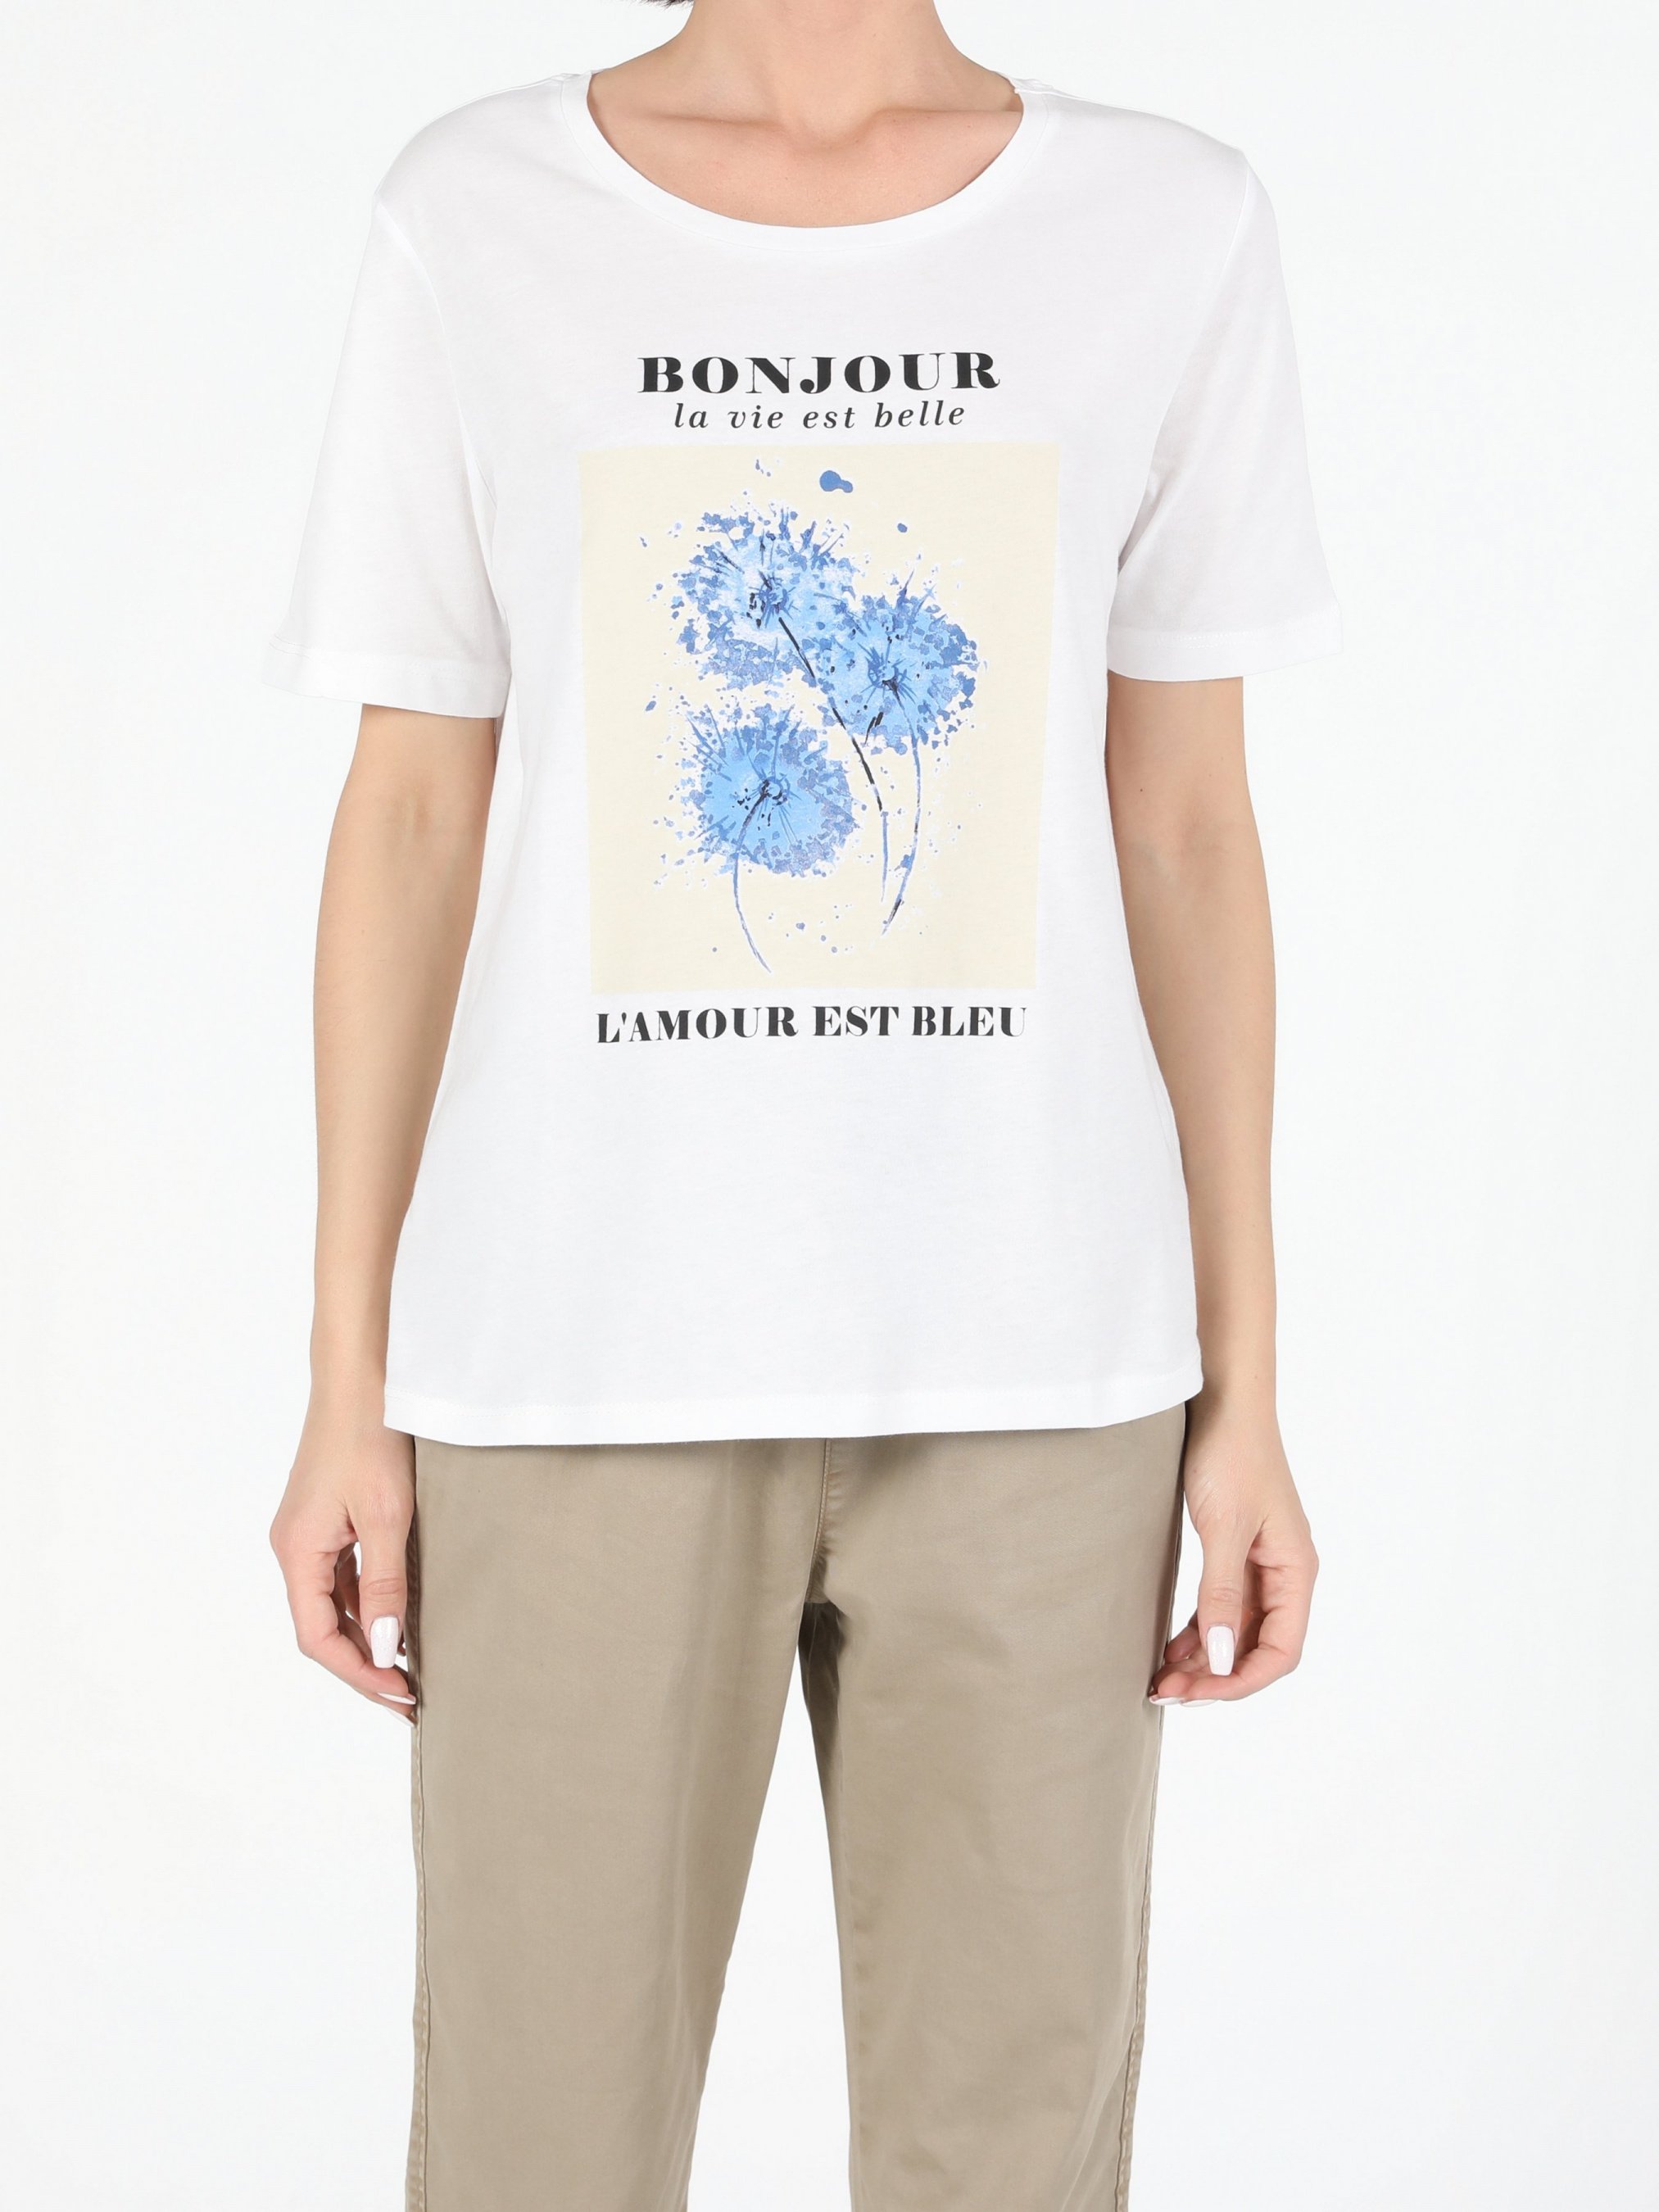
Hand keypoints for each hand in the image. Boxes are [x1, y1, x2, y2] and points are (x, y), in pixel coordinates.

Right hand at [270, 1396, 416, 1718]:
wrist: (363, 1377)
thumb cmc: (371, 1437)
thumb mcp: (387, 1517)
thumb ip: (384, 1585)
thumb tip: (382, 1647)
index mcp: (297, 1551)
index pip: (317, 1637)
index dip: (358, 1673)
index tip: (399, 1694)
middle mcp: (294, 1547)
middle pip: (321, 1626)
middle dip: (364, 1664)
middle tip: (409, 1696)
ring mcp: (310, 1533)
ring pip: (332, 1604)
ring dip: (366, 1637)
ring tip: (409, 1667)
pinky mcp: (328, 1519)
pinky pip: (343, 1577)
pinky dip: (367, 1603)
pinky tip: (399, 1617)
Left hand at [1151, 1396, 1316, 1705]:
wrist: (1220, 1401)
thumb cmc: (1231, 1456)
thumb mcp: (1224, 1528)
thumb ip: (1222, 1594)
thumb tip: (1220, 1659)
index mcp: (1296, 1572)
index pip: (1281, 1651)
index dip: (1240, 1680)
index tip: (1196, 1694)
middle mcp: (1284, 1574)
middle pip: (1256, 1647)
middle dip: (1215, 1676)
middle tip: (1165, 1692)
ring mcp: (1258, 1565)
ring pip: (1235, 1631)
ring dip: (1203, 1659)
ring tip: (1160, 1679)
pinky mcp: (1233, 1551)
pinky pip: (1219, 1608)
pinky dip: (1197, 1631)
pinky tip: (1168, 1648)